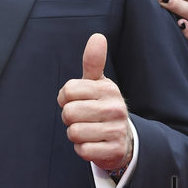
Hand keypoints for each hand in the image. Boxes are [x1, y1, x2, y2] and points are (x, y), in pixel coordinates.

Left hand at [57, 34, 131, 172]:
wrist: (122, 139)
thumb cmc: (102, 106)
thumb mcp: (97, 83)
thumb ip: (93, 61)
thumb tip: (97, 36)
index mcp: (108, 88)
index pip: (68, 90)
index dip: (64, 98)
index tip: (75, 100)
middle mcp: (115, 108)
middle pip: (68, 113)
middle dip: (69, 118)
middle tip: (82, 118)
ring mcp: (117, 130)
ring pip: (74, 132)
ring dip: (75, 134)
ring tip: (88, 130)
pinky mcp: (115, 151)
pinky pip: (83, 150)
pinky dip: (83, 149)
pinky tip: (93, 144)